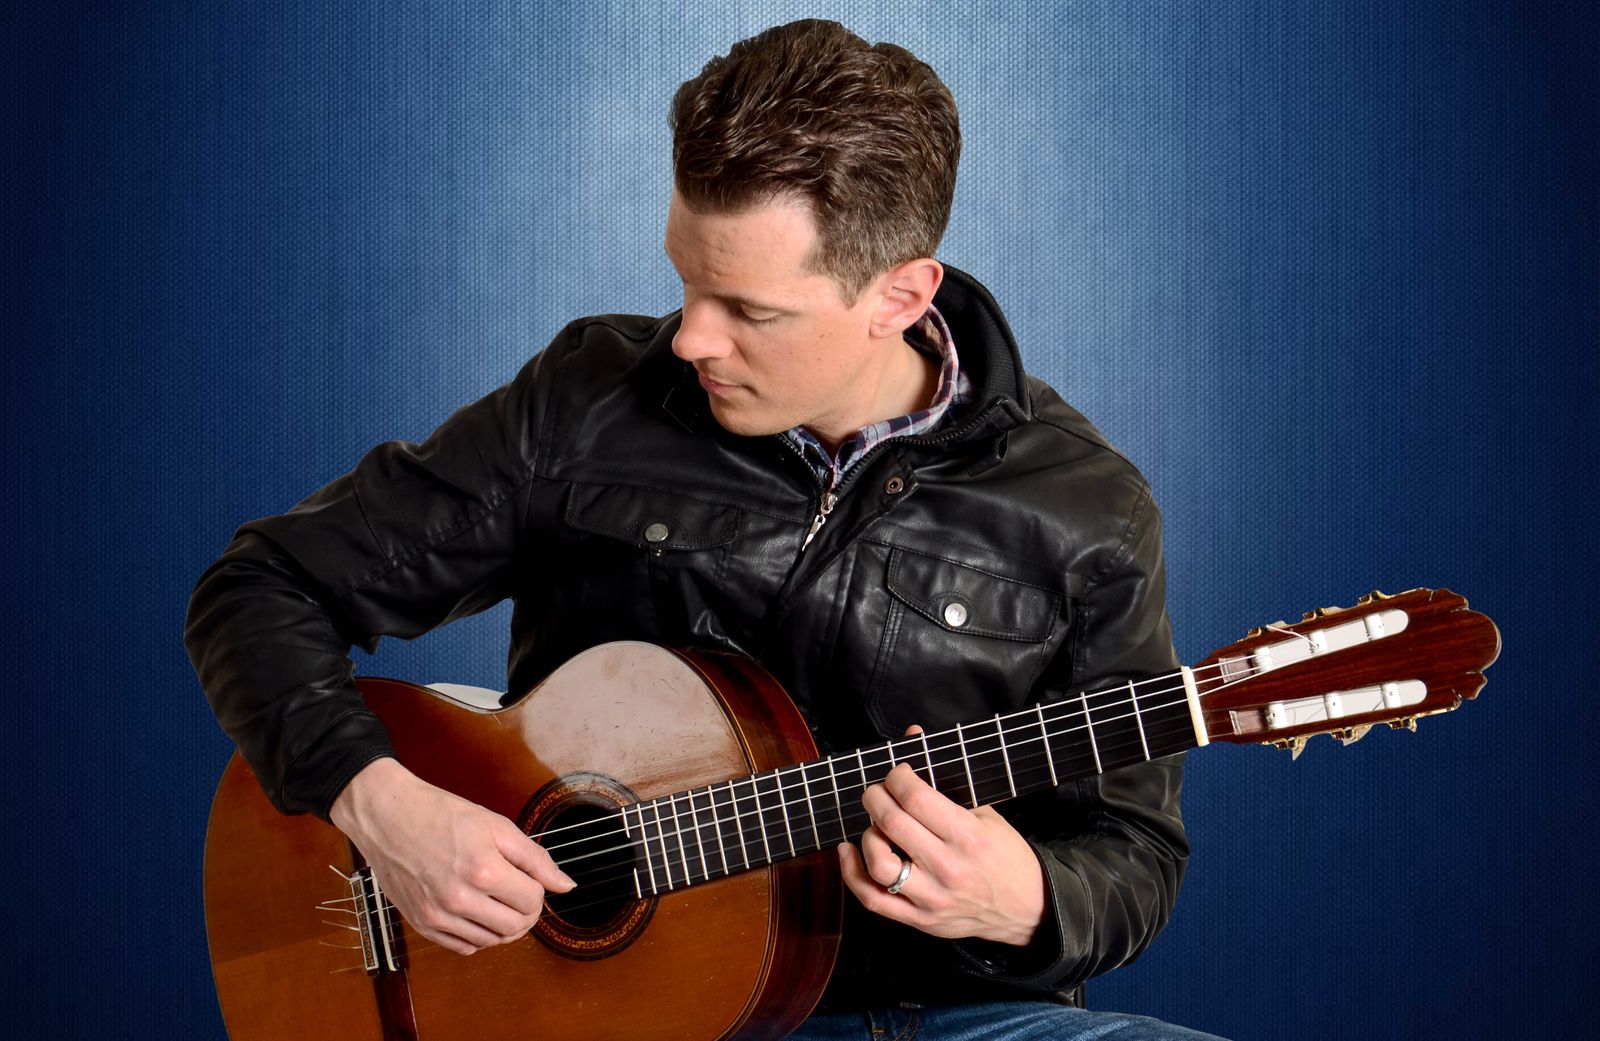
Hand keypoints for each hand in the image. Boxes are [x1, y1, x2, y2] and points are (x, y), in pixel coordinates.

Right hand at [329, 758, 574, 954]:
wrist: (388, 817)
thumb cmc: (441, 815)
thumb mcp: (496, 826)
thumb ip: (535, 858)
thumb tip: (566, 886)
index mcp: (483, 870)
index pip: (533, 901)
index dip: (537, 888)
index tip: (526, 876)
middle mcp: (460, 899)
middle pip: (516, 926)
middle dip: (526, 910)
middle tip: (518, 892)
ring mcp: (437, 915)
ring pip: (492, 941)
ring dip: (504, 925)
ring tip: (498, 900)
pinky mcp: (421, 924)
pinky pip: (463, 948)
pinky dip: (478, 936)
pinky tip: (478, 913)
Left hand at [838, 728, 1045, 945]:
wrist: (1029, 908)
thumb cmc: (1006, 855)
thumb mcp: (985, 813)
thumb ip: (946, 779)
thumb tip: (913, 735)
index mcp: (968, 836)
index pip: (915, 798)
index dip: (897, 778)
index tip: (898, 774)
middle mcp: (948, 868)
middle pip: (892, 823)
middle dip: (875, 797)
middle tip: (877, 791)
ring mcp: (932, 897)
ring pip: (879, 864)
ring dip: (868, 835)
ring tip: (876, 825)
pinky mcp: (920, 920)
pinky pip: (872, 900)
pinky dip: (851, 873)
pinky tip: (849, 851)